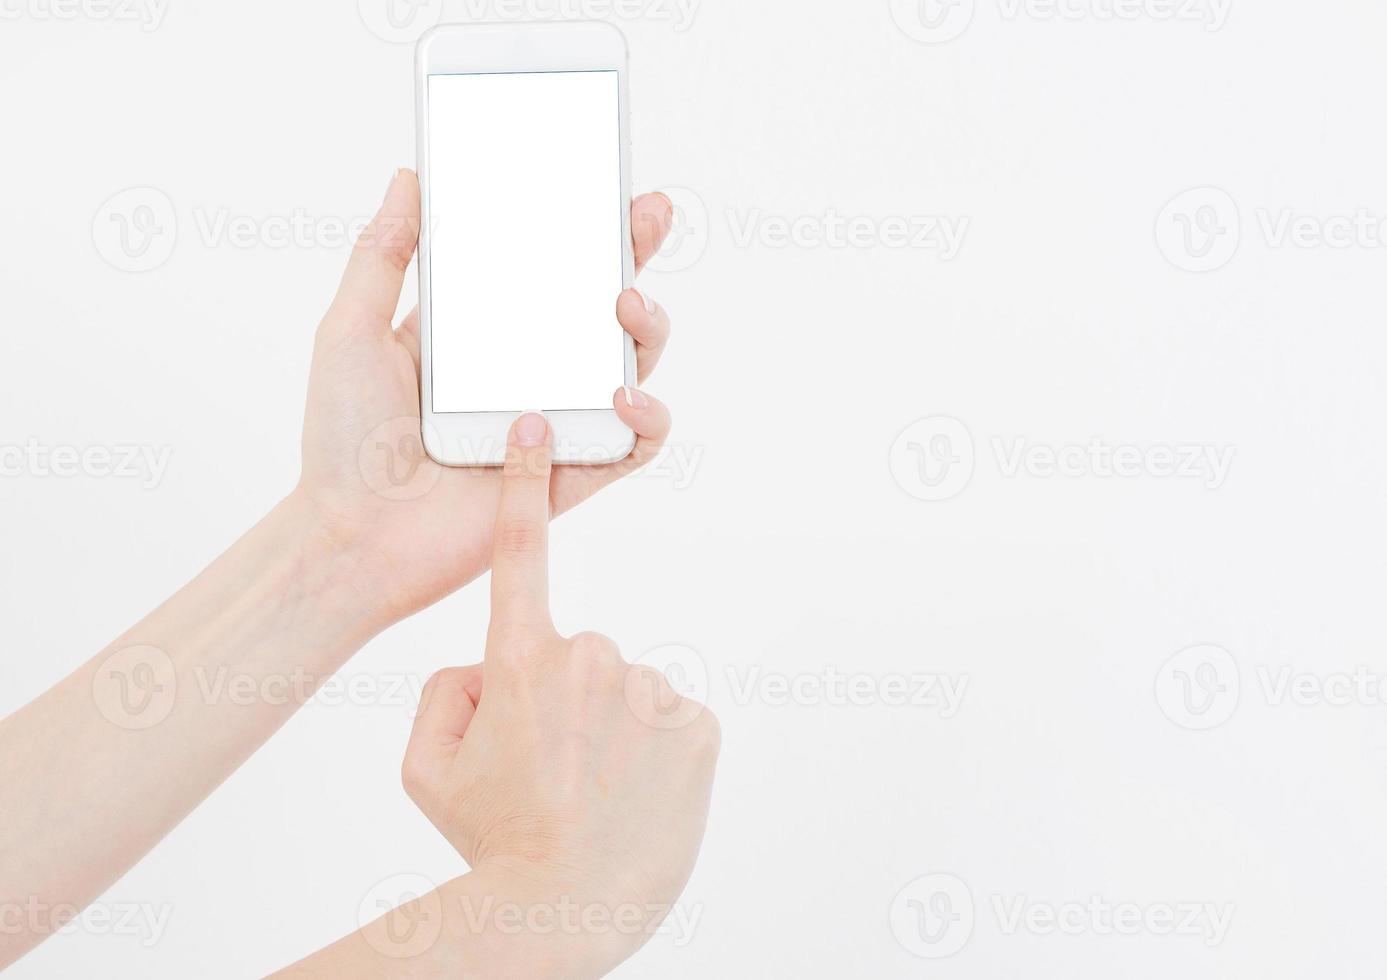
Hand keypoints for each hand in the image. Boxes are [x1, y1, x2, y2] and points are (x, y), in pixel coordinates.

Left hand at [293, 170, 675, 626]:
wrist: (351, 538)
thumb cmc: (342, 443)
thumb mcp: (350, 332)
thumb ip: (382, 256)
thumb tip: (410, 178)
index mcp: (480, 335)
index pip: (544, 268)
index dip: (582, 226)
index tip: (605, 182)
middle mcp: (526, 373)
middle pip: (601, 307)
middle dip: (634, 257)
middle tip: (646, 216)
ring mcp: (555, 423)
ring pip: (631, 367)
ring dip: (647, 331)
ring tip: (625, 308)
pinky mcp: (571, 476)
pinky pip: (634, 445)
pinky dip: (646, 418)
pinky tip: (621, 395)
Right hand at [400, 413, 719, 975]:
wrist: (565, 910)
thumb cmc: (491, 841)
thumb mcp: (427, 767)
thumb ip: (442, 694)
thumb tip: (483, 665)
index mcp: (520, 659)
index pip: (520, 552)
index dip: (523, 484)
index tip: (536, 425)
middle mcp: (590, 657)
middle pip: (575, 654)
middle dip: (562, 696)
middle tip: (550, 768)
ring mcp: (650, 691)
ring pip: (626, 690)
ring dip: (611, 726)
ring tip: (594, 791)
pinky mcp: (699, 727)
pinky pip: (670, 720)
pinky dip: (654, 750)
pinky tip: (634, 794)